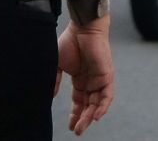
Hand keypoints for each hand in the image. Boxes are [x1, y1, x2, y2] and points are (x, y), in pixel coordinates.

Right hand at [55, 16, 114, 135]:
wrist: (82, 27)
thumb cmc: (70, 41)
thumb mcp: (58, 64)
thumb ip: (55, 80)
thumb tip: (51, 96)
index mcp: (80, 79)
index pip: (79, 102)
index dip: (75, 114)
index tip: (70, 126)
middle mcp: (91, 82)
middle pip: (88, 106)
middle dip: (82, 119)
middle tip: (77, 131)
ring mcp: (100, 80)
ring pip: (97, 103)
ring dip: (90, 116)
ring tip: (82, 127)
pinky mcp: (107, 76)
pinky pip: (107, 96)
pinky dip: (102, 107)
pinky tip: (95, 116)